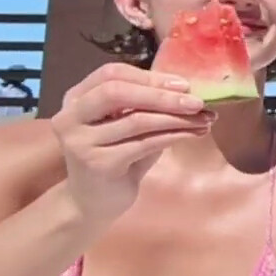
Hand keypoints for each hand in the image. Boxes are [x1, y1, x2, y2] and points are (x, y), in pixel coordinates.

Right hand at [49, 62, 210, 228]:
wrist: (94, 202)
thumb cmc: (118, 157)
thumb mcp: (130, 124)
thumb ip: (147, 105)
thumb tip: (188, 90)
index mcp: (77, 98)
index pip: (111, 73)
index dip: (149, 77)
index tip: (184, 84)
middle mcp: (70, 117)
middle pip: (117, 92)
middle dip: (162, 95)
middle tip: (198, 102)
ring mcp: (80, 141)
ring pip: (135, 120)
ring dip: (176, 118)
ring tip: (205, 119)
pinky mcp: (97, 164)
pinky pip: (143, 143)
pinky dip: (174, 136)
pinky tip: (194, 134)